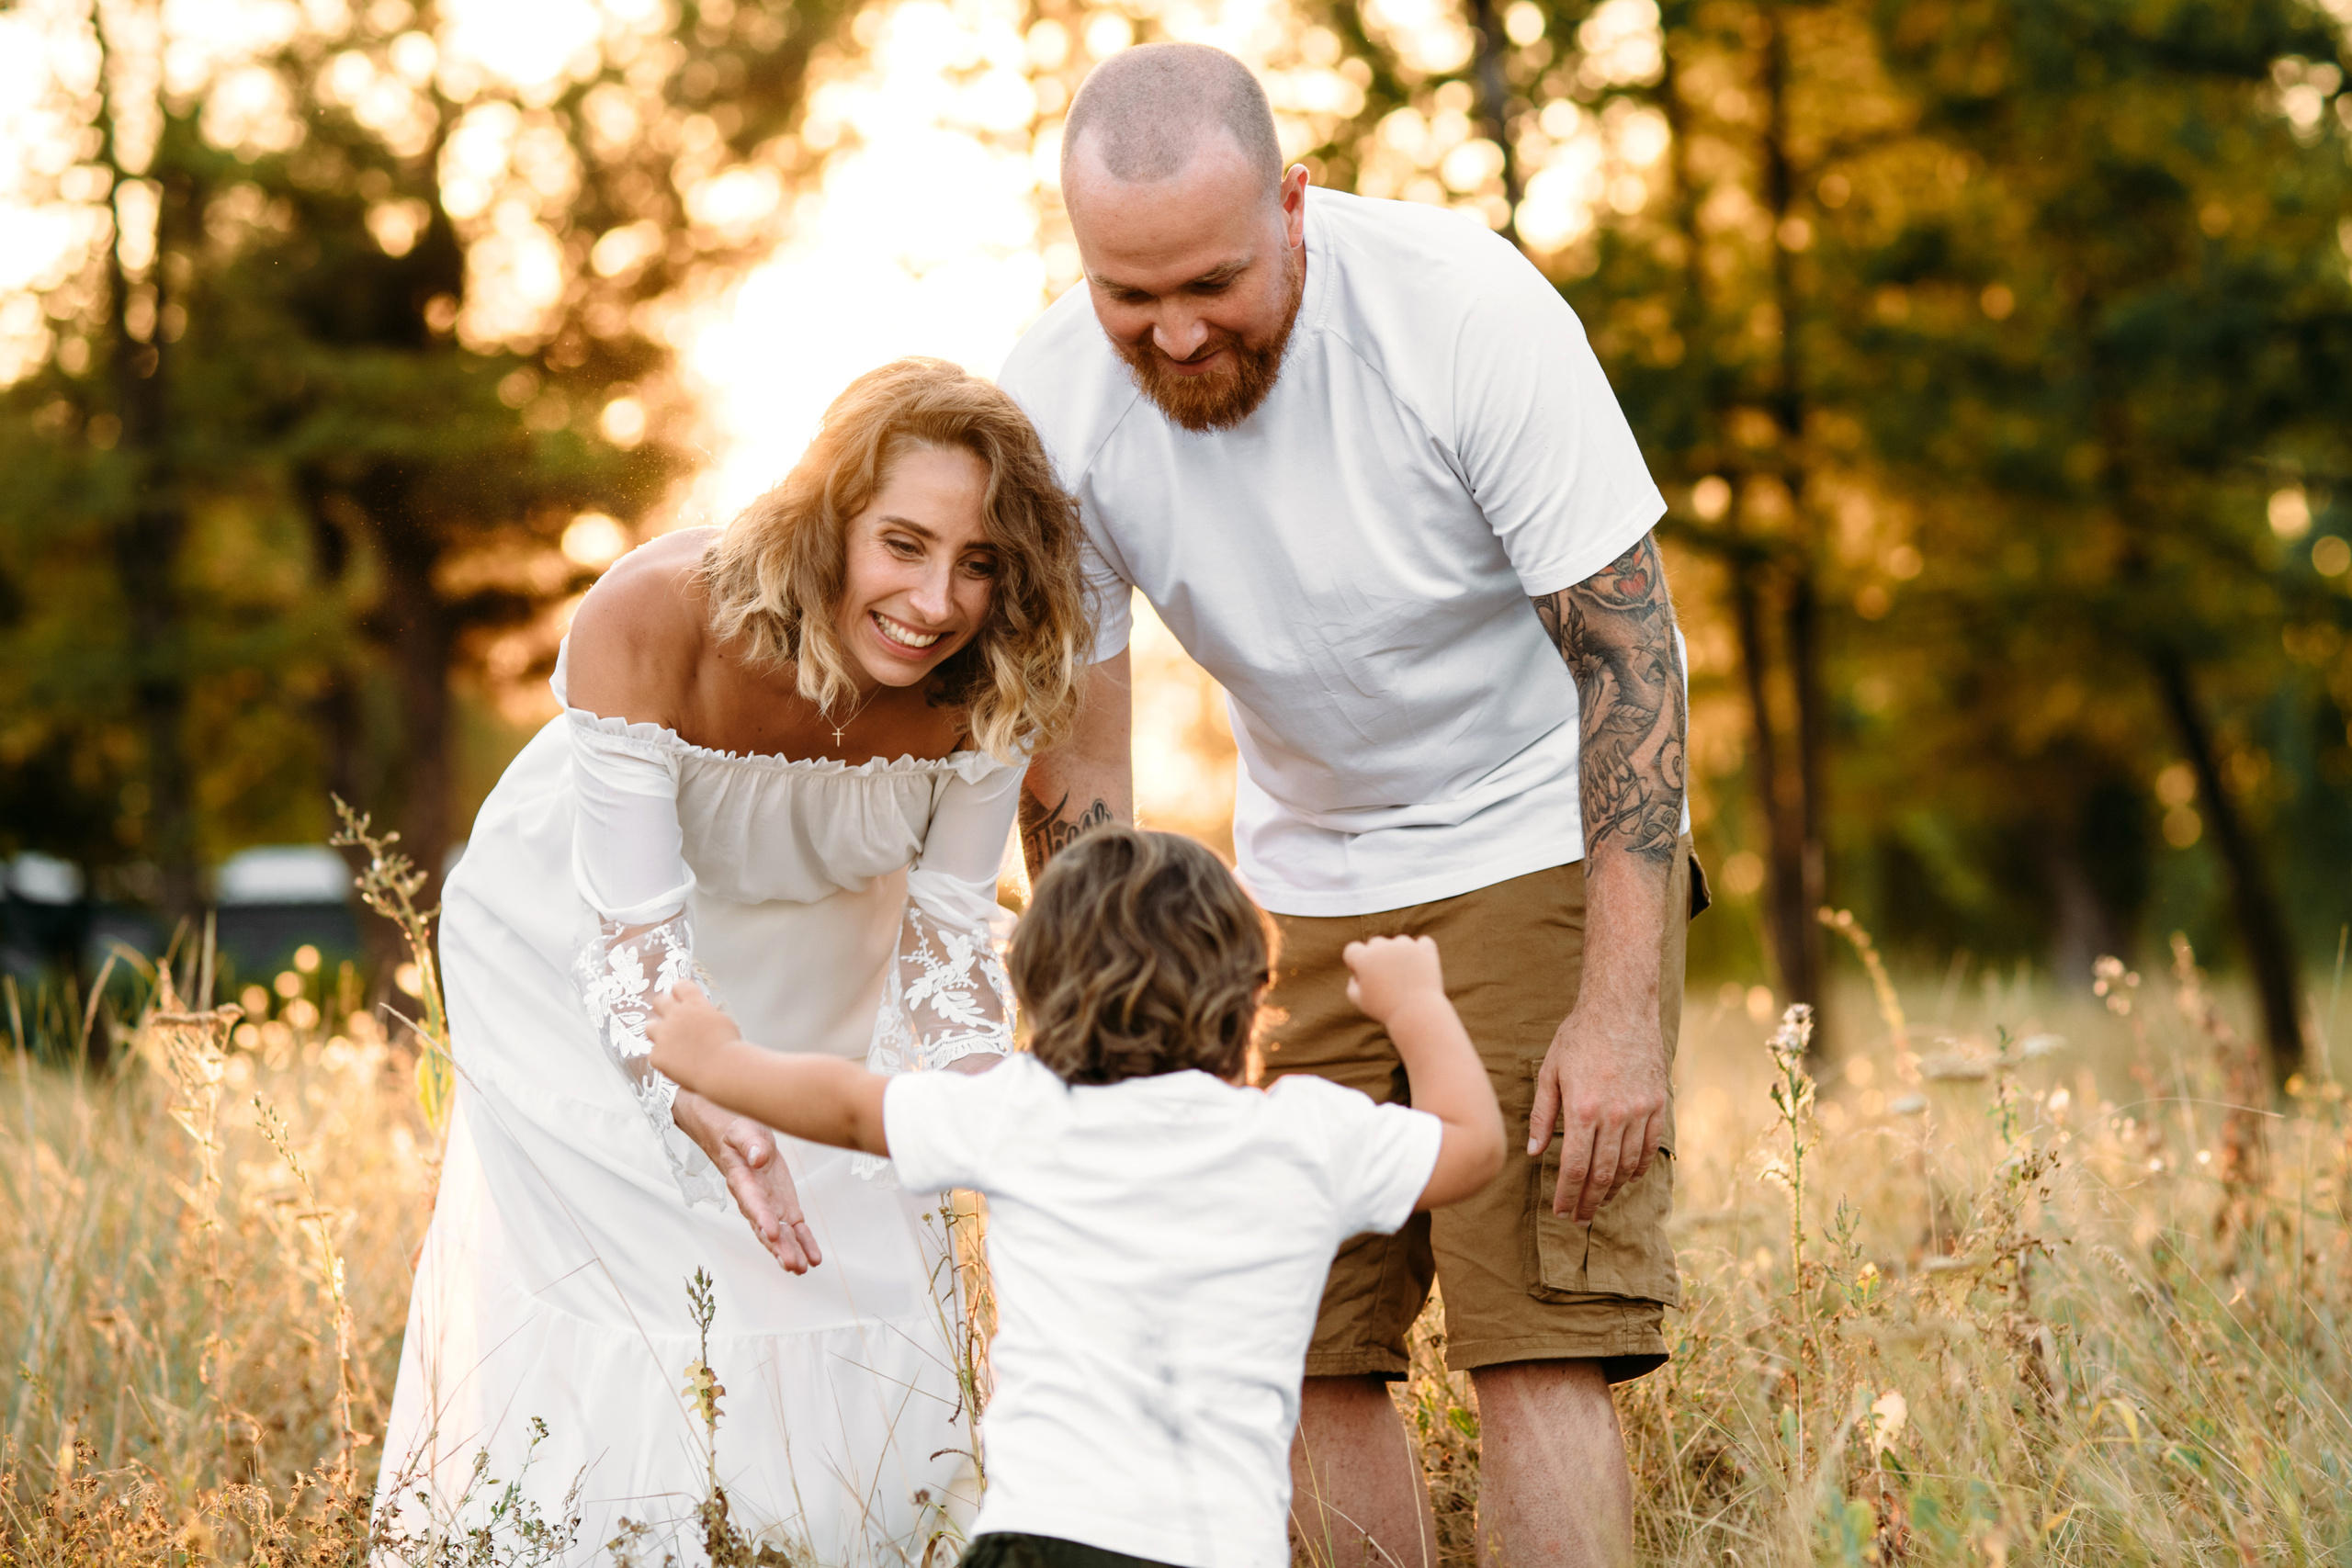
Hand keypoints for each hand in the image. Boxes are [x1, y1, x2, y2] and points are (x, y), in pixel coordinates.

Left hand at [648, 982, 734, 1086]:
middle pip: (659, 1001)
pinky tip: (675, 1065)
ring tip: (669, 1043)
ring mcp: (663, 1035)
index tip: (683, 998)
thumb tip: (700, 1017)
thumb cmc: (728, 1047)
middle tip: (672, 1018)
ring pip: (650, 1027)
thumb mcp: (721, 1021)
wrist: (722, 1068)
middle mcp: (675, 1015)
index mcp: (694, 1003)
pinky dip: (664, 1059)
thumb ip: (705, 1015)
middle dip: (664, 1007)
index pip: (680, 986)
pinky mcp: (657, 1055)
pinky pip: (655, 1054)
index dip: (681, 992)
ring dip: (658, 1032)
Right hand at [673, 1088, 824, 1273]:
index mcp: (742, 1182)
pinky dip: (804, 1242)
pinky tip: (813, 1258)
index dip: (762, 1218)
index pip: (752, 1202)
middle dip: (778, 1246)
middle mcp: (754, 1200)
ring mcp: (769, 1206)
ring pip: (780, 1234)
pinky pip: (794, 1228)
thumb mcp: (744, 1130)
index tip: (773, 1232)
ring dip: (791, 1251)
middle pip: (765, 1227)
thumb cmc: (738, 1131)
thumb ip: (751, 1144)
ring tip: (803, 1268)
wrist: (739, 1135)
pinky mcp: (784, 1205)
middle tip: (792, 1264)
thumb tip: (759, 1157)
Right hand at [1342, 935, 1447, 1025]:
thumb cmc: (1385, 1010)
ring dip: (1399, 955)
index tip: (1364, 978)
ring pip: (1398, 943)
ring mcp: (1406, 946)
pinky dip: (1422, 952)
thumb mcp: (1361, 1002)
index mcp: (1364, 958)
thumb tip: (1357, 975)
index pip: (1352, 950)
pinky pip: (1423, 943)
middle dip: (1377, 958)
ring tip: (1404, 978)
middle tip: (1387, 980)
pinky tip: (1420, 967)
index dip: (1355, 964)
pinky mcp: (1426, 950)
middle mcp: (1383, 947)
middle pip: (1375, 944)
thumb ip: (1352, 987)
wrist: (1416, 1014)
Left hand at [1528, 1006, 1668, 1222]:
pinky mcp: (1657, 1103)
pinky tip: (1626, 1179)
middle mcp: (1615, 1115)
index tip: (1561, 1212)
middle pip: (1603, 1175)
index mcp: (1583, 1109)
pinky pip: (1650, 1147)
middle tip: (1578, 1219)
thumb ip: (1543, 1116)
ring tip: (1599, 1203)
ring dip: (1613, 1190)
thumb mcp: (1550, 1072)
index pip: (1576, 1168)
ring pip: (1628, 1166)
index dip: (1568, 1195)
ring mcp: (1640, 1111)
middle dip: (1588, 1202)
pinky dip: (1638, 1169)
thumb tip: (1533, 1152)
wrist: (1620, 1007)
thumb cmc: (1579, 1036)